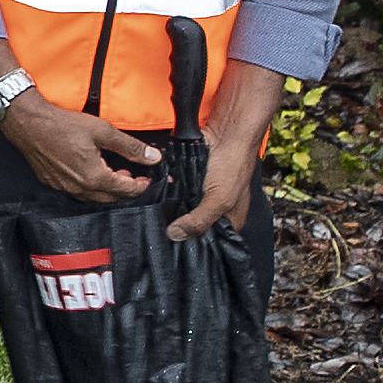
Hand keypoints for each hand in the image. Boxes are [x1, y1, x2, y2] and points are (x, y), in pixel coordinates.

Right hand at [0, 92, 160, 200]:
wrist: (28, 123)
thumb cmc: (61, 125)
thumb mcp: (102, 131)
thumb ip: (130, 147)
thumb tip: (153, 157)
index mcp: (94, 177)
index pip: (126, 190)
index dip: (141, 185)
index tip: (148, 178)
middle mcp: (79, 187)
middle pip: (111, 198)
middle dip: (126, 190)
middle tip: (134, 176)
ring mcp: (64, 187)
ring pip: (94, 198)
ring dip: (108, 190)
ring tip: (114, 174)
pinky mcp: (52, 183)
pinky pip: (78, 193)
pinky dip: (91, 188)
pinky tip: (91, 173)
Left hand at [165, 62, 285, 241]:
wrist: (226, 130)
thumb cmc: (232, 165)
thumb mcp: (219, 200)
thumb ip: (198, 220)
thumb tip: (174, 236)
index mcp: (229, 220)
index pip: (209, 242)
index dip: (193, 247)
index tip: (171, 251)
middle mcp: (214, 209)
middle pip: (191, 226)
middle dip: (176, 228)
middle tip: (155, 234)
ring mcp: (200, 194)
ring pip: (180, 209)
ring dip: (167, 211)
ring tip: (149, 218)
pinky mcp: (188, 180)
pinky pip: (173, 191)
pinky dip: (165, 193)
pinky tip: (152, 198)